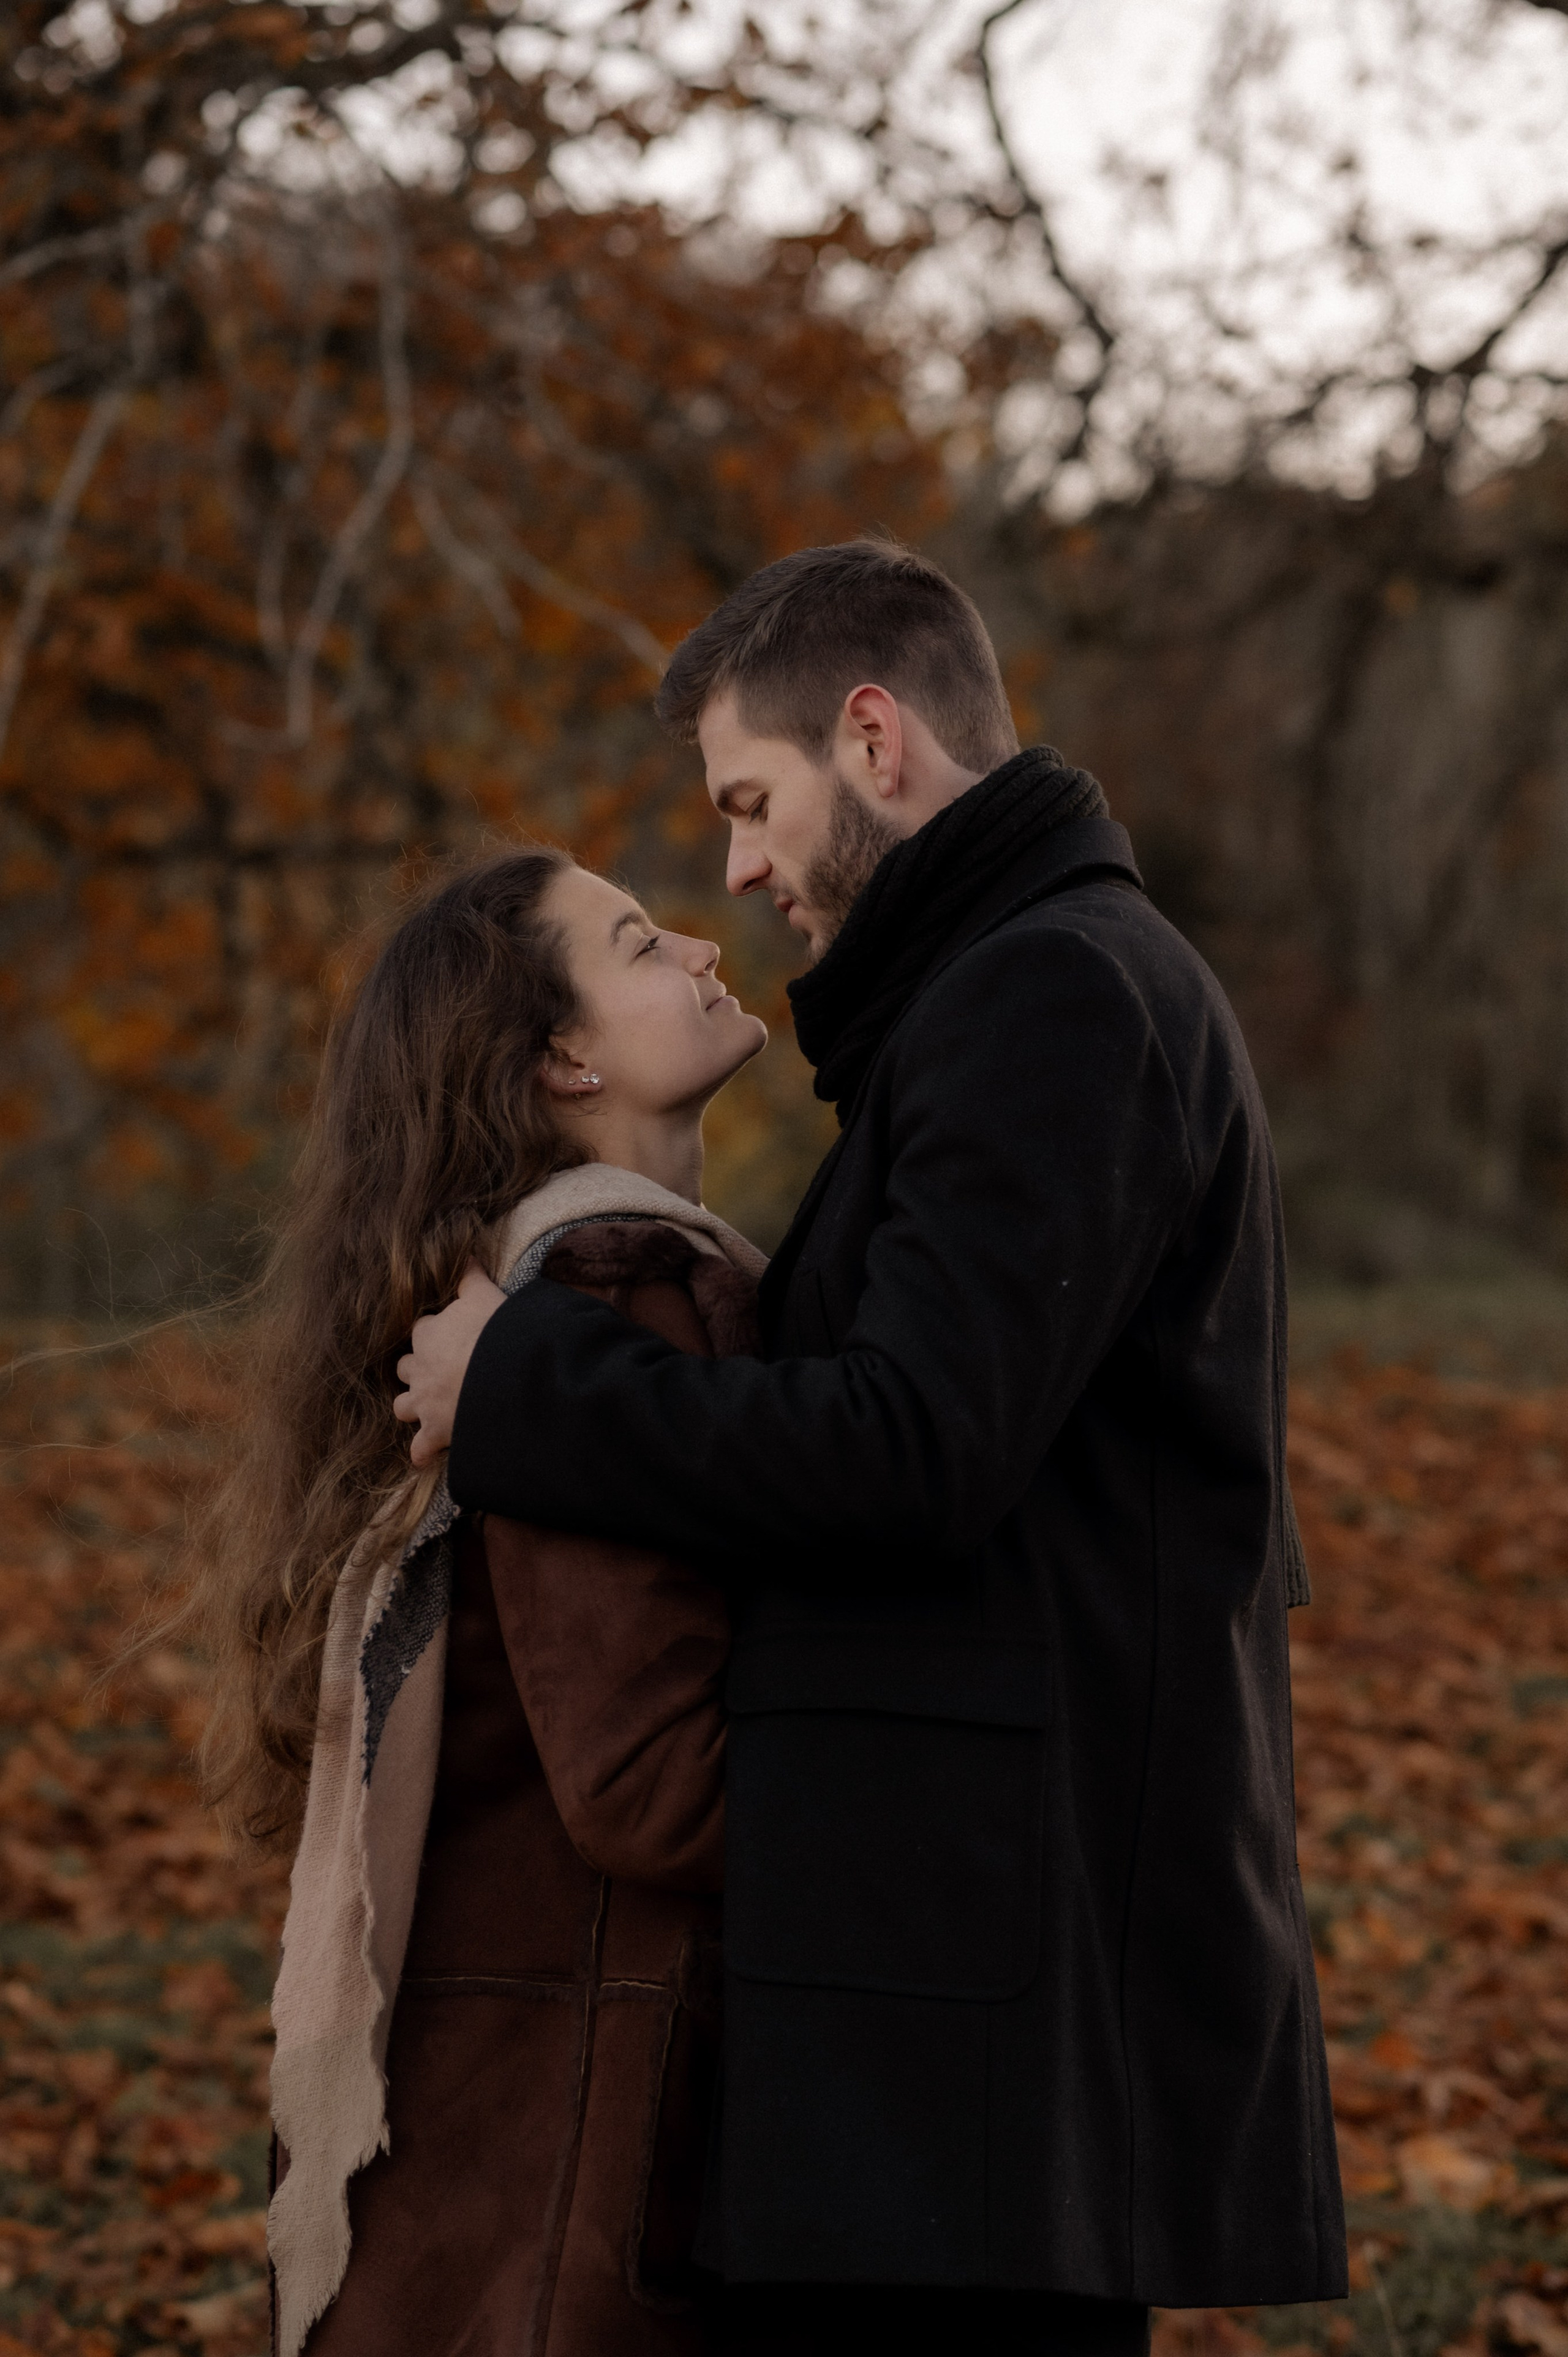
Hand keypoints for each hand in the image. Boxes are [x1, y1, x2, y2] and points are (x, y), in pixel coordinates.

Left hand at [394, 1263, 505, 1467]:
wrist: (505, 1377)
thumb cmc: (496, 1332)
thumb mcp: (485, 1295)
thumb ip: (470, 1276)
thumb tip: (465, 1252)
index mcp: (428, 1334)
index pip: (420, 1331)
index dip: (433, 1334)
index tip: (448, 1337)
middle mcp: (419, 1369)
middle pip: (405, 1369)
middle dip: (417, 1371)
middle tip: (439, 1372)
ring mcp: (425, 1402)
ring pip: (403, 1407)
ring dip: (412, 1407)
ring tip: (427, 1409)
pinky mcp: (436, 1432)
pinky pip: (420, 1447)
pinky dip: (422, 1451)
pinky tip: (425, 1454)